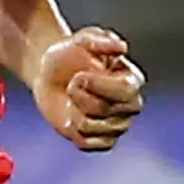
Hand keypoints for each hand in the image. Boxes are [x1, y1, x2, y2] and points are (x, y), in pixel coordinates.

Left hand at [36, 27, 144, 153]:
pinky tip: (70, 117)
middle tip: (71, 85)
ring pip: (92, 128)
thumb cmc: (70, 55)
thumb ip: (102, 41)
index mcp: (132, 80)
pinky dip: (72, 130)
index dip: (99, 85)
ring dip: (73, 112)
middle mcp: (131, 105)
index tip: (78, 76)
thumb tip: (122, 47)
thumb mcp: (83, 40)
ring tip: (71, 100)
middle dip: (80, 97)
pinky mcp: (102, 141)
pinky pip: (86, 143)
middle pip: (106, 110)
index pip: (126, 90)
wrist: (51, 74)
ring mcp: (118, 125)